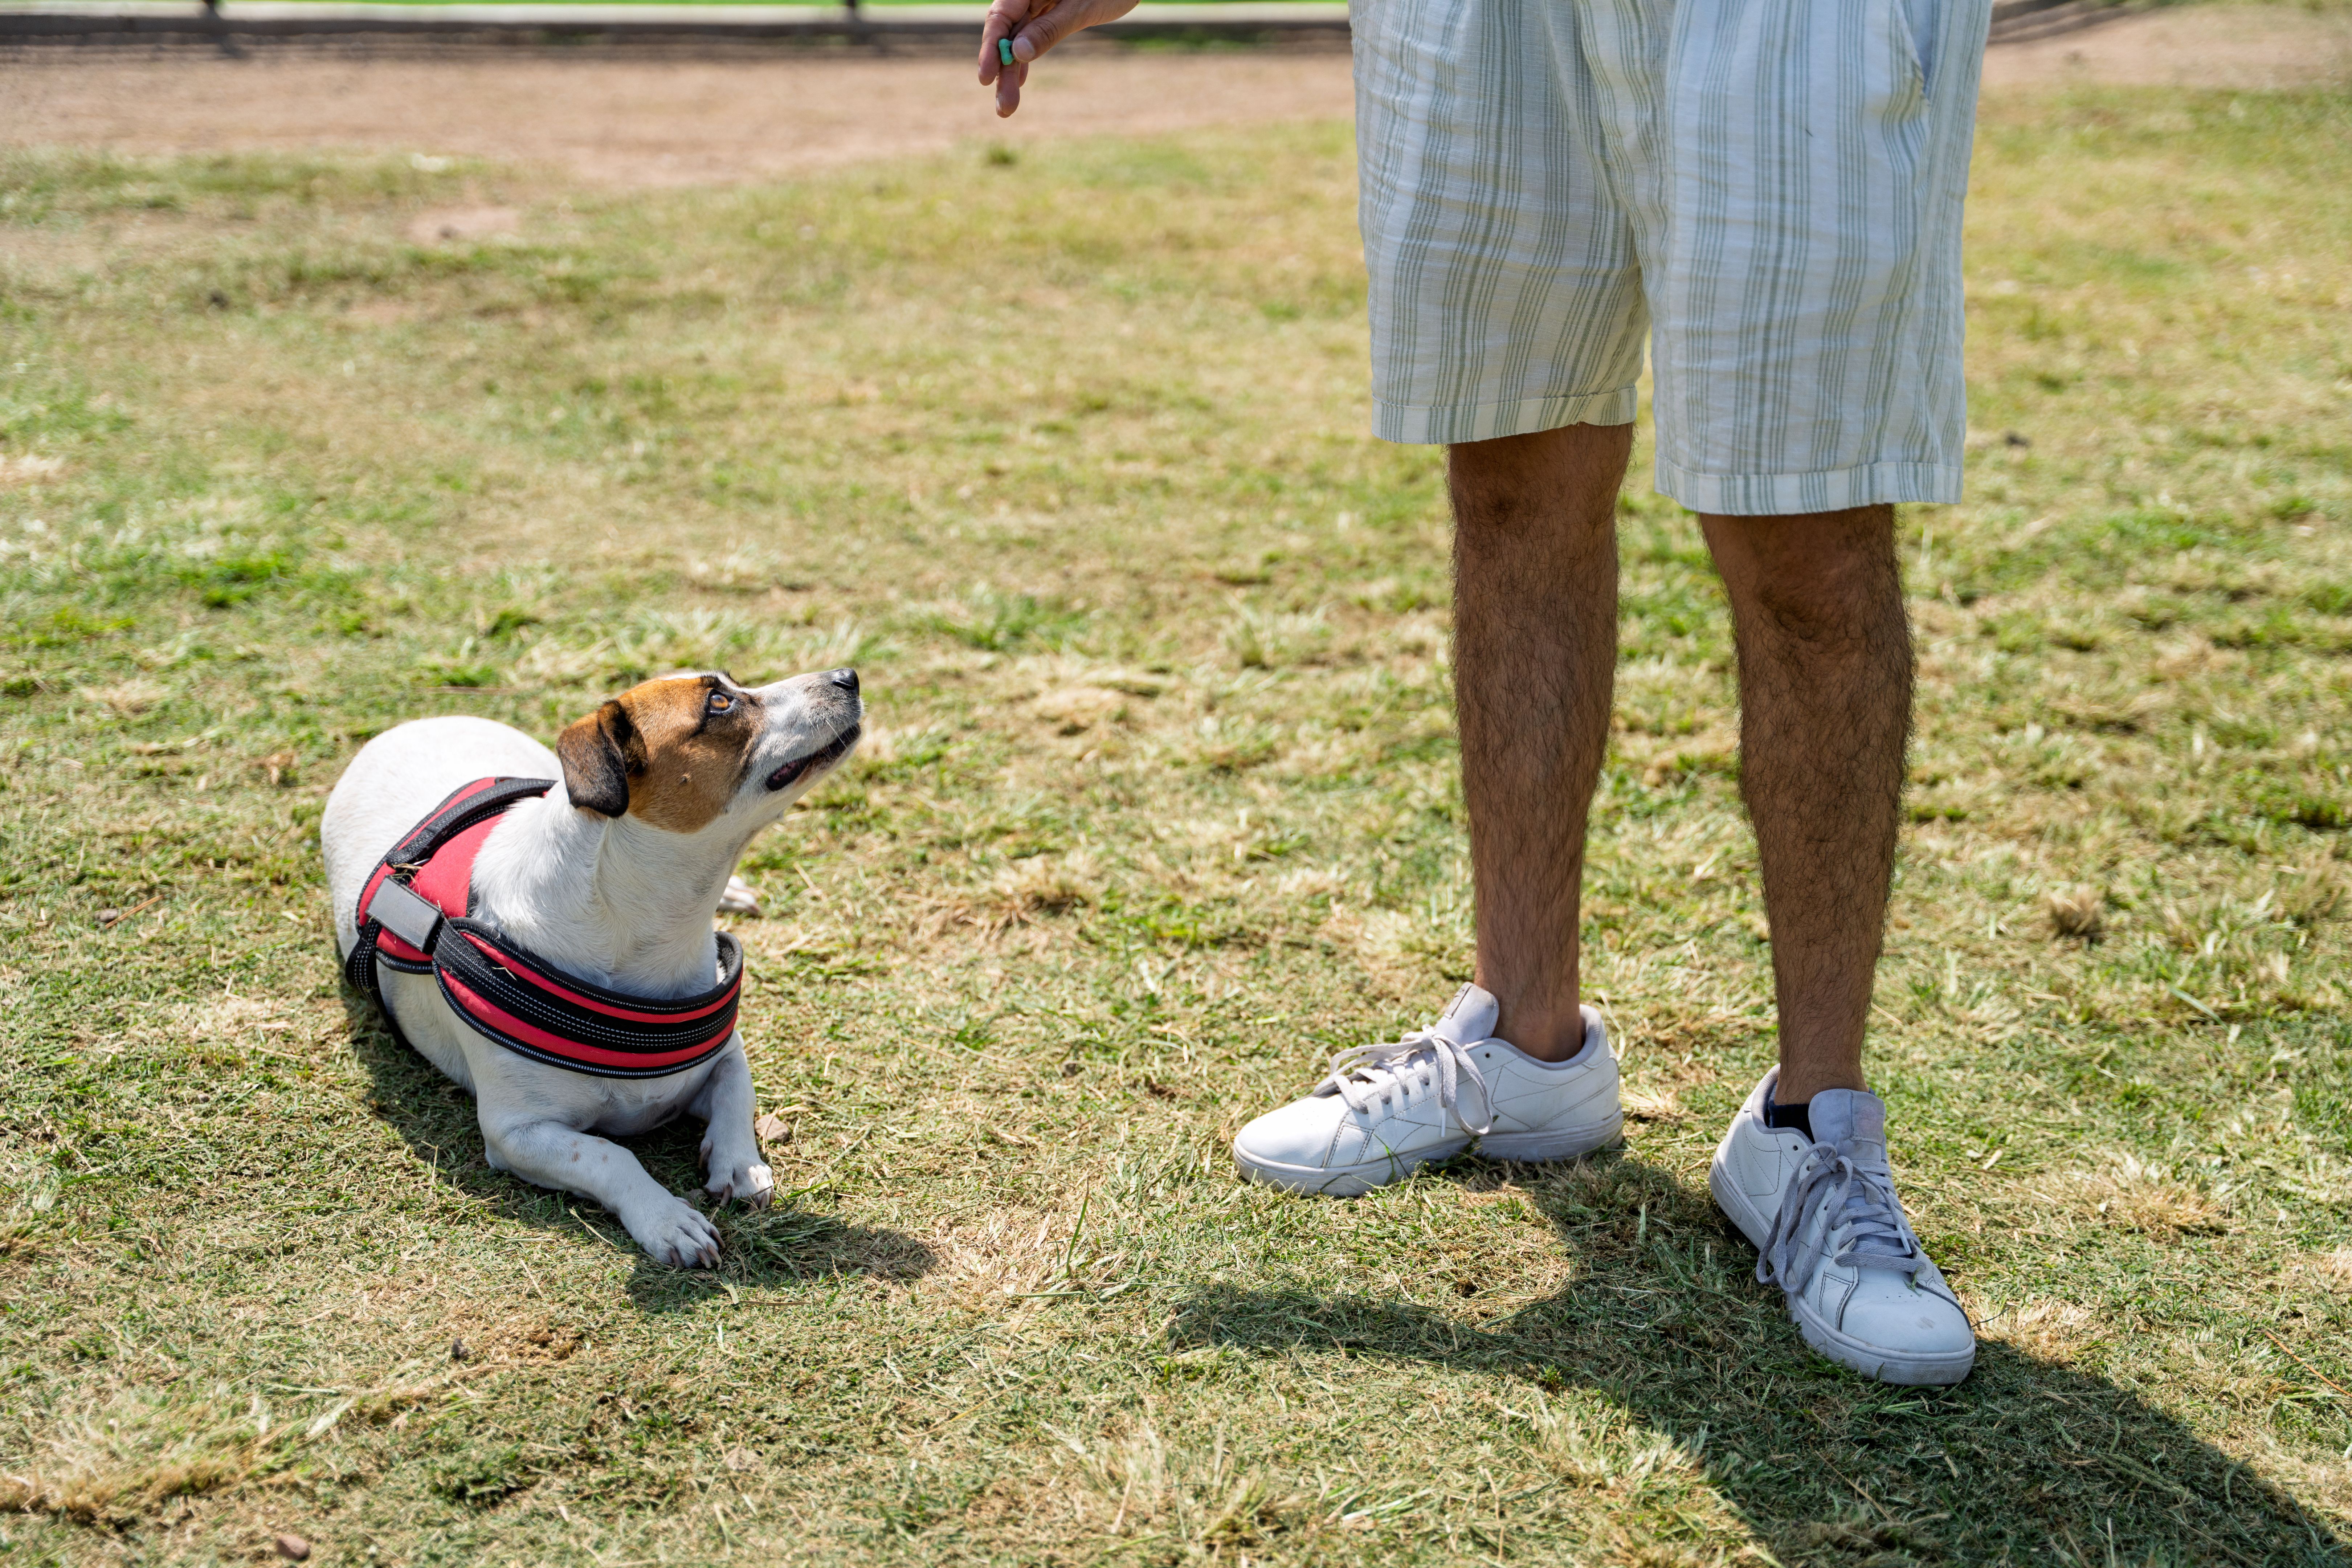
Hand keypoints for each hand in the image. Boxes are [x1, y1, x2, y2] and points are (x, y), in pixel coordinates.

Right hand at [978, 0, 1140, 117]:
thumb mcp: (1081, 8)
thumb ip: (1050, 28)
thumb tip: (1018, 54)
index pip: (1001, 14)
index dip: (991, 47)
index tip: (985, 78)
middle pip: (1007, 33)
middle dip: (1003, 71)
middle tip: (1004, 108)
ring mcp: (1038, 2)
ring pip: (1018, 38)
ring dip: (1012, 72)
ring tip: (1007, 107)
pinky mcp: (1049, 11)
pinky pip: (1031, 35)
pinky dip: (1026, 57)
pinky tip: (1019, 81)